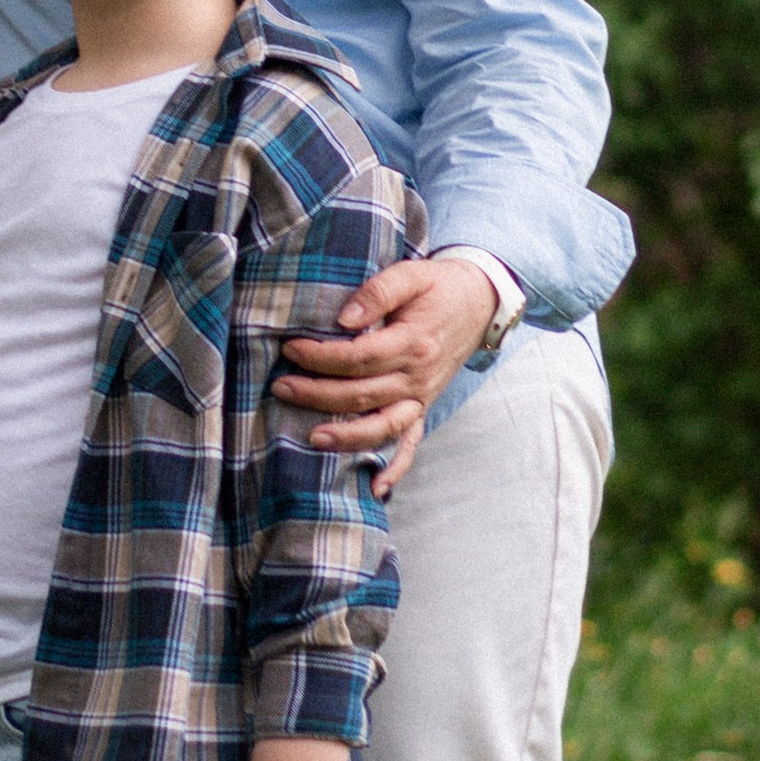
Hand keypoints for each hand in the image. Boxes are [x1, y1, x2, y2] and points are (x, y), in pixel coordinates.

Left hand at [272, 251, 500, 482]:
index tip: (291, 349)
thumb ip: (378, 291)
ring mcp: (421, 397)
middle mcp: (418, 376)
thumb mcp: (411, 274)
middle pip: (362, 394)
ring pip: (382, 426)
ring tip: (312, 437)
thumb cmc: (438, 286)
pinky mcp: (423, 407)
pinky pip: (411, 443)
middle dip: (317, 394)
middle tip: (280, 387)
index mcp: (412, 342)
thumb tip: (343, 319)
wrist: (479, 302)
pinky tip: (375, 487)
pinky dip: (396, 467)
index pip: (359, 357)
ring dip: (347, 436)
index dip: (321, 357)